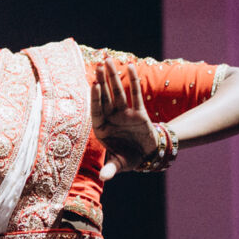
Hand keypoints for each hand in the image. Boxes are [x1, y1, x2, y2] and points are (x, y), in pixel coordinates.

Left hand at [91, 58, 156, 180]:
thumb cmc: (127, 159)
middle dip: (102, 81)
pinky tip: (129, 66)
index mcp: (102, 129)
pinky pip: (135, 94)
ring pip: (118, 92)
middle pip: (105, 97)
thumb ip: (111, 169)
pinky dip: (133, 81)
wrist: (144, 157)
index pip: (97, 111)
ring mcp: (124, 114)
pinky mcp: (139, 112)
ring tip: (107, 60)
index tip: (94, 85)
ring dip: (113, 76)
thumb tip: (104, 178)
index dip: (96, 98)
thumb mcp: (119, 165)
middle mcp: (111, 119)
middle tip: (99, 65)